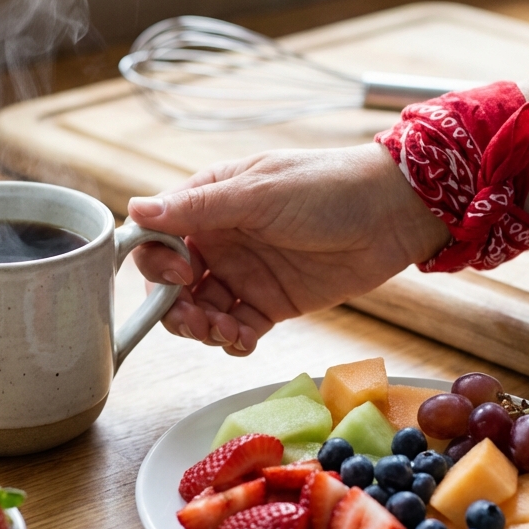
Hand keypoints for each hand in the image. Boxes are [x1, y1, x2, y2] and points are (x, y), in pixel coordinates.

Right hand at [129, 144, 449, 355]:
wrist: (392, 213)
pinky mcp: (271, 303)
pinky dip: (231, 340)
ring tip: (226, 331)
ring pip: (200, 312)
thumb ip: (198, 208)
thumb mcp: (259, 193)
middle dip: (175, 308)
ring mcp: (244, 273)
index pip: (158, 237)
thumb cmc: (326, 187)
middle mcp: (220, 240)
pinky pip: (235, 329)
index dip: (158, 263)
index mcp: (209, 203)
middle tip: (199, 319)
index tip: (183, 275)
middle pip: (171, 284)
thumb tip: (136, 210)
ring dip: (202, 328)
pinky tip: (243, 339)